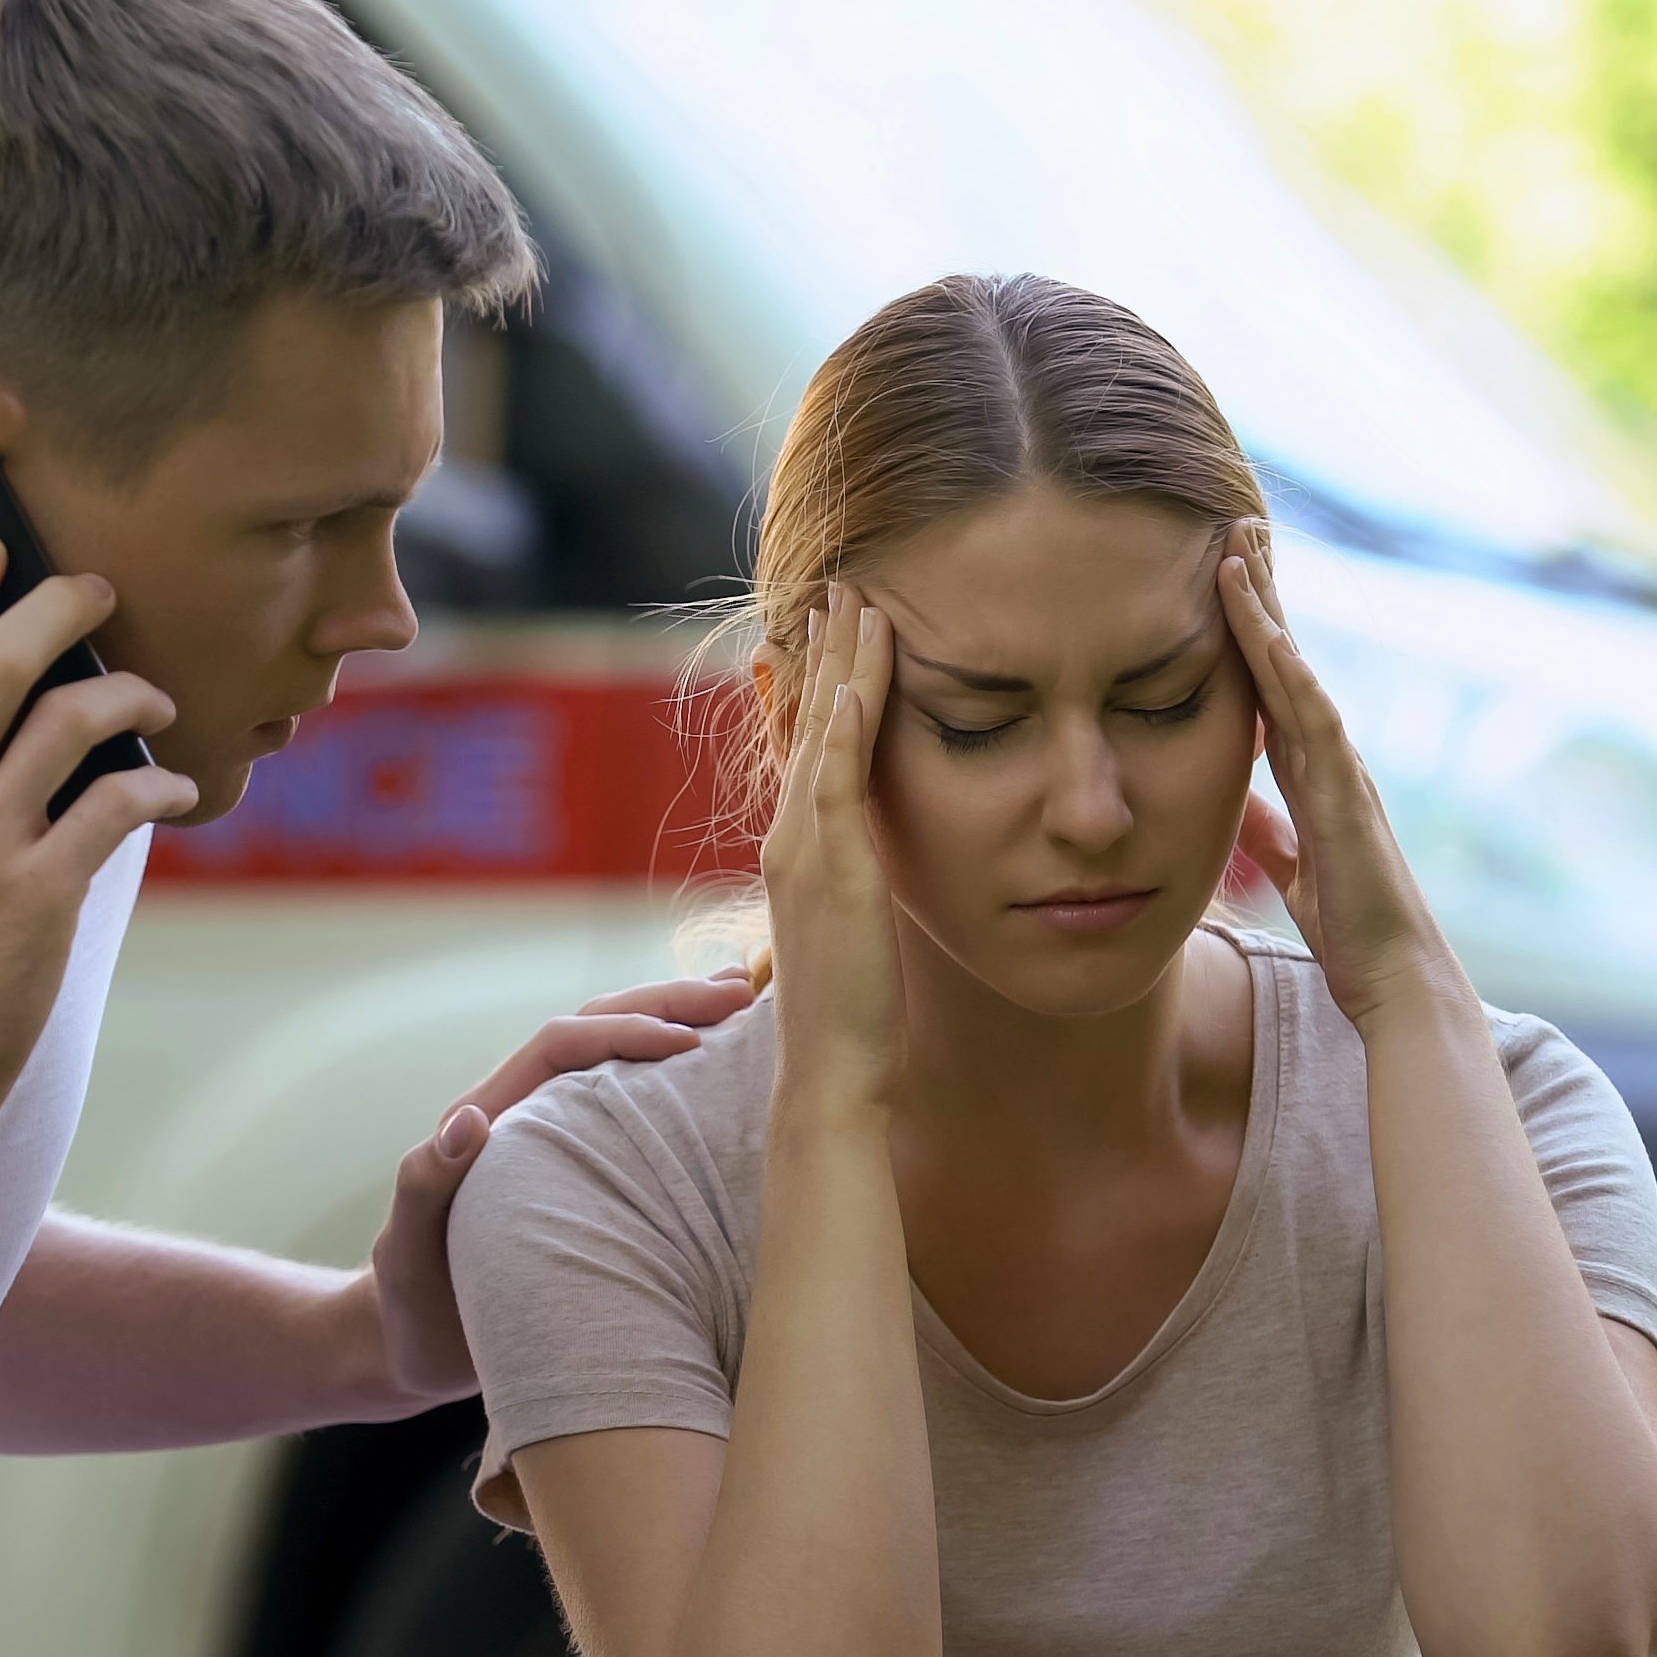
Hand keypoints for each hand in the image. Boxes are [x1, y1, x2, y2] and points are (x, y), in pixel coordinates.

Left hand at [366, 971, 760, 1401]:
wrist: (413, 1348)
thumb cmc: (410, 1304)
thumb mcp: (410, 1246)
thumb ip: (427, 1183)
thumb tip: (471, 1118)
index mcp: (493, 1117)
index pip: (562, 1045)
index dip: (624, 1032)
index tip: (689, 1043)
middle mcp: (527, 1115)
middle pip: (596, 1029)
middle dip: (665, 1003)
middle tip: (739, 992)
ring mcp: (558, 1141)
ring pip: (618, 1061)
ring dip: (675, 1023)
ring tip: (742, 1003)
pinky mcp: (583, 1173)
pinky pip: (633, 1112)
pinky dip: (677, 1082)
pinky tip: (724, 1077)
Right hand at [758, 582, 903, 1109]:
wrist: (830, 1072)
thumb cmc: (850, 1016)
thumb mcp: (852, 932)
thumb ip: (854, 888)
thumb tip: (868, 869)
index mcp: (795, 850)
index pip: (807, 747)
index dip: (818, 685)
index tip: (834, 630)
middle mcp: (788, 838)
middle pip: (807, 724)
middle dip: (825, 652)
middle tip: (840, 585)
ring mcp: (803, 849)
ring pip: (821, 734)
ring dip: (839, 663)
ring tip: (855, 600)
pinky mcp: (831, 866)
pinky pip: (836, 777)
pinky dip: (847, 721)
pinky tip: (859, 675)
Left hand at [1218, 526, 1470, 1029]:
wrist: (1394, 978)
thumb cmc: (1350, 930)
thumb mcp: (1290, 871)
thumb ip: (1269, 834)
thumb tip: (1239, 809)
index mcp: (1309, 773)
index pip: (1269, 685)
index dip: (1246, 630)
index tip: (1220, 574)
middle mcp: (1328, 757)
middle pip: (1286, 658)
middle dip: (1261, 593)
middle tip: (1235, 526)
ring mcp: (1341, 768)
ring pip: (1296, 671)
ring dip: (1267, 610)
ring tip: (1240, 548)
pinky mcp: (1345, 794)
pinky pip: (1313, 719)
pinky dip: (1287, 672)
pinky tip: (1266, 630)